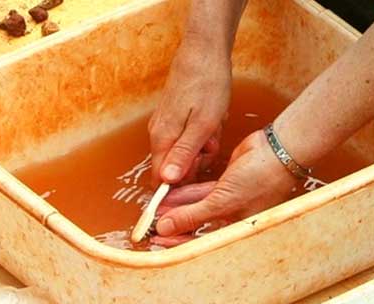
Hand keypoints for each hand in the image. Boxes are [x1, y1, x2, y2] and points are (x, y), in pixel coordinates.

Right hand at [148, 50, 230, 183]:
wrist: (204, 52)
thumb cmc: (208, 86)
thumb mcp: (203, 125)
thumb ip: (184, 154)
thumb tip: (166, 180)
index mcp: (163, 138)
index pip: (162, 178)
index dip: (183, 181)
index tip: (201, 167)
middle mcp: (158, 133)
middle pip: (176, 166)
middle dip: (198, 159)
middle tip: (213, 140)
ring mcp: (165, 123)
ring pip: (185, 149)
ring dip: (205, 143)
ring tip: (215, 124)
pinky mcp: (174, 115)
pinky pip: (189, 135)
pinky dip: (205, 131)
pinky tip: (213, 117)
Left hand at [152, 130, 297, 244]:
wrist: (277, 151)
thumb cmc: (260, 180)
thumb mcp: (222, 201)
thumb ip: (193, 215)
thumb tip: (165, 228)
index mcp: (236, 230)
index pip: (202, 242)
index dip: (178, 242)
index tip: (157, 241)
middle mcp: (233, 217)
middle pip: (197, 224)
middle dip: (175, 222)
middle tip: (151, 223)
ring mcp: (230, 199)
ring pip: (198, 206)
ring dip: (178, 206)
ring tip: (156, 206)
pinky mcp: (228, 183)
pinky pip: (203, 191)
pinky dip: (188, 192)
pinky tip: (171, 192)